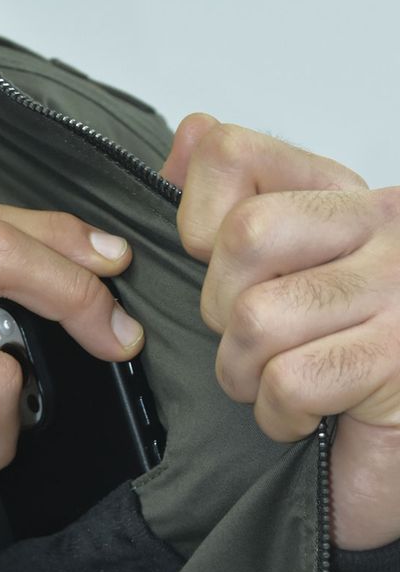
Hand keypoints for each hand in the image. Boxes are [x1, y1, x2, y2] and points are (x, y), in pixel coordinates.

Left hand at [162, 114, 399, 549]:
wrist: (390, 439)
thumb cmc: (333, 351)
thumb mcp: (278, 266)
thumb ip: (230, 199)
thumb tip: (192, 132)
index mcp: (339, 194)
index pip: (232, 155)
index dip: (195, 219)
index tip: (212, 263)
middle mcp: (380, 226)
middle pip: (243, 237)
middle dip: (219, 307)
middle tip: (249, 338)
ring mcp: (397, 291)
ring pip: (257, 318)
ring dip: (244, 372)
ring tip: (275, 380)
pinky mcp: (399, 360)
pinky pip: (289, 381)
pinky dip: (278, 413)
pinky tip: (306, 412)